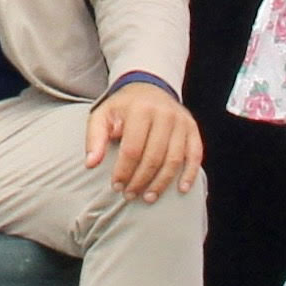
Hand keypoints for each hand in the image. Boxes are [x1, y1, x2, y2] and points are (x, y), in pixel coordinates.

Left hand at [84, 80, 202, 200]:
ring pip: (174, 159)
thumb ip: (94, 138)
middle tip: (130, 195)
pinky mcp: (192, 128)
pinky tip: (181, 189)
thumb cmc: (123, 108)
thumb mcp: (102, 116)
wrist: (148, 87)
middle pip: (154, 157)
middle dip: (141, 180)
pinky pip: (195, 155)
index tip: (116, 186)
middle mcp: (164, 114)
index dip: (124, 171)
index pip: (132, 149)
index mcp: (140, 110)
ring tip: (149, 197)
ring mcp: (181, 121)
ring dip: (161, 183)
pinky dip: (190, 174)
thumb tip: (91, 164)